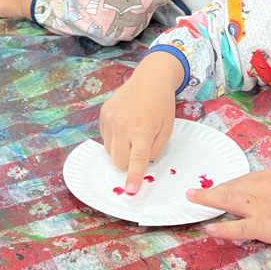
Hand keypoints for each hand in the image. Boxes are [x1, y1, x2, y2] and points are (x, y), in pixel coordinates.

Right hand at [99, 52, 183, 193]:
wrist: (150, 78)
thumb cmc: (161, 105)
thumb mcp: (166, 129)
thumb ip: (154, 150)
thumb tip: (141, 165)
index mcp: (142, 130)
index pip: (137, 160)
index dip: (134, 177)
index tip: (130, 191)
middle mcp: (123, 125)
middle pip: (118, 160)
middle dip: (127, 162)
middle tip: (139, 148)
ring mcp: (111, 119)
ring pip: (110, 151)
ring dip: (120, 150)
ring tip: (133, 133)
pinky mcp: (104, 114)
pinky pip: (105, 137)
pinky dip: (114, 138)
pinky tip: (125, 124)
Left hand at [188, 158, 270, 250]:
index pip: (244, 179)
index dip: (229, 185)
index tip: (218, 188)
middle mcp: (262, 188)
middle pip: (232, 188)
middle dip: (212, 191)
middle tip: (194, 194)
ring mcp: (262, 207)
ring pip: (229, 202)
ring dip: (208, 201)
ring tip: (192, 201)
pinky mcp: (266, 226)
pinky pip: (240, 228)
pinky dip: (223, 229)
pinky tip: (210, 229)